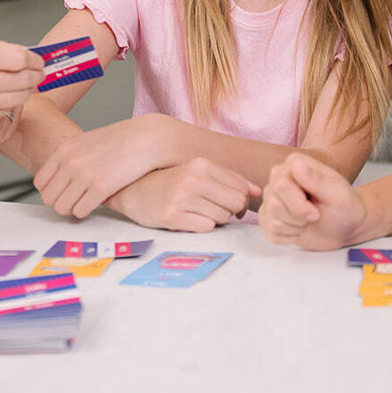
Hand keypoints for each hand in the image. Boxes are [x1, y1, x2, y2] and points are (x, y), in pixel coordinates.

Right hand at [0, 37, 42, 130]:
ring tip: (24, 82)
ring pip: (20, 96)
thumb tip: (29, 56)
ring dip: (27, 89)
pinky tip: (3, 94)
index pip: (18, 58)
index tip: (38, 60)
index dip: (33, 60)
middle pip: (23, 78)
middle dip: (35, 75)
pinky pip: (8, 109)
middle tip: (39, 72)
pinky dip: (10, 102)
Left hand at [33, 114, 175, 216]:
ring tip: (86, 202)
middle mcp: (70, 161)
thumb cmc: (120, 141)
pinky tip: (96, 202)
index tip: (65, 192)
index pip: (41, 183)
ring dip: (72, 209)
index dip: (53, 191)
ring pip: (62, 208)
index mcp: (64, 149)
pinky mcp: (101, 187)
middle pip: (49, 198)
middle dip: (62, 202)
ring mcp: (84, 174)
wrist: (148, 138)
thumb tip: (58, 182)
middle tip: (77, 199)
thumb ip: (69, 158)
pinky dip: (85, 211)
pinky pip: (79, 211)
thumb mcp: (87, 142)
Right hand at [105, 158, 259, 231]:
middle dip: (230, 210)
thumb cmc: (169, 182)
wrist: (133, 192)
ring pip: (222, 218)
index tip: (230, 202)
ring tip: (197, 211)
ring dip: (215, 219)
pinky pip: (206, 228)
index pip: (241, 187)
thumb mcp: (197, 172)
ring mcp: (182, 198)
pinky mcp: (173, 217)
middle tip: (213, 208)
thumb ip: (228, 179)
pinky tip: (187, 218)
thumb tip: (258, 191)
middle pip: (235, 203)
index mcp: (201, 164)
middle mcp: (192, 179)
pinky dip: (201, 226)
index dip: (241, 199)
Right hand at [259, 153, 367, 250]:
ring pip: (272, 220)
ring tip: (308, 221)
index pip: (281, 185)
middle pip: (274, 204)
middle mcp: (279, 179)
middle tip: (315, 215)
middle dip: (298, 217)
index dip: (298, 204)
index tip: (316, 211)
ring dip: (295, 227)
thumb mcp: (338, 194)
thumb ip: (317, 180)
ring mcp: (272, 199)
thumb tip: (296, 165)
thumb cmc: (345, 207)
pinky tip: (300, 230)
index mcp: (294, 165)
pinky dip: (289, 238)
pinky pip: (271, 234)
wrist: (346, 226)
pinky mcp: (270, 218)